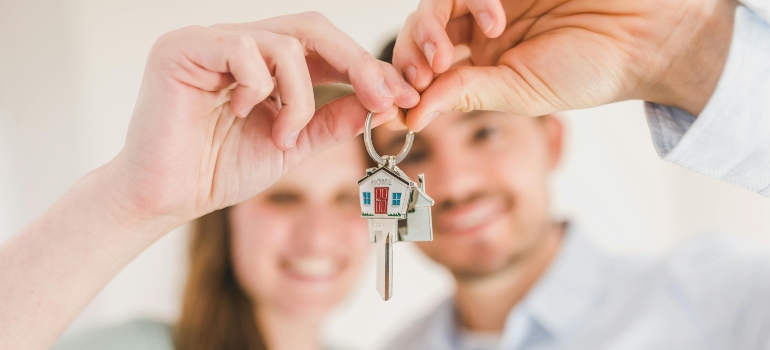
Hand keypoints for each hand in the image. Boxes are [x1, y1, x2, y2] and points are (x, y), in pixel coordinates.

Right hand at [112, 12, 418, 222]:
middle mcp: (238, 43)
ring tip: (283, 135)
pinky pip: (243, 49)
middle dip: (356, 64)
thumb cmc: (219, 170)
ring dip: (300, 97)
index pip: (323, 47)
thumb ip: (330, 121)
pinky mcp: (183, 48)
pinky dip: (259, 87)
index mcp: (262, 62)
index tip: (401, 97)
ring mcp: (210, 40)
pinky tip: (241, 114)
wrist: (166, 198)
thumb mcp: (292, 144)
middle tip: (384, 98)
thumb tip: (377, 103)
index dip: (365, 67)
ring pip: (284, 43)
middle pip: (312, 28)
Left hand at [393, 0, 736, 130]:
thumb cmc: (591, 70)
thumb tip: (410, 117)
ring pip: (436, 2)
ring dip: (430, 27)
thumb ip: (466, 95)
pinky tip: (494, 19)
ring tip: (446, 55)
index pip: (425, 68)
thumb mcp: (520, 92)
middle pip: (420, 30)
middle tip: (423, 74)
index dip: (404, 82)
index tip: (396, 103)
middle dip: (410, 54)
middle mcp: (479, 29)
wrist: (645, 35)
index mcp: (481, 63)